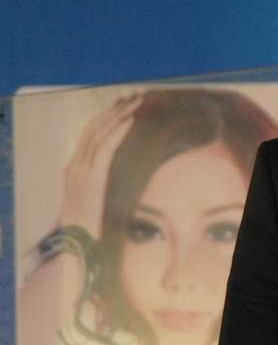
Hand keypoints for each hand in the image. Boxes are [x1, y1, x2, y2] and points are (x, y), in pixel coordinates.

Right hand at [61, 94, 141, 237]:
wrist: (76, 248)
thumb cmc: (90, 230)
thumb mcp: (94, 202)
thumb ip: (103, 187)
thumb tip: (122, 179)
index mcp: (73, 170)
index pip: (89, 135)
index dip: (107, 118)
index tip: (124, 105)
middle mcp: (74, 167)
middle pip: (93, 128)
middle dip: (114, 110)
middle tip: (134, 96)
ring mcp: (79, 172)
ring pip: (99, 133)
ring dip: (120, 115)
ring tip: (137, 101)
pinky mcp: (90, 179)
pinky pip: (105, 148)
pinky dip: (118, 131)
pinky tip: (131, 120)